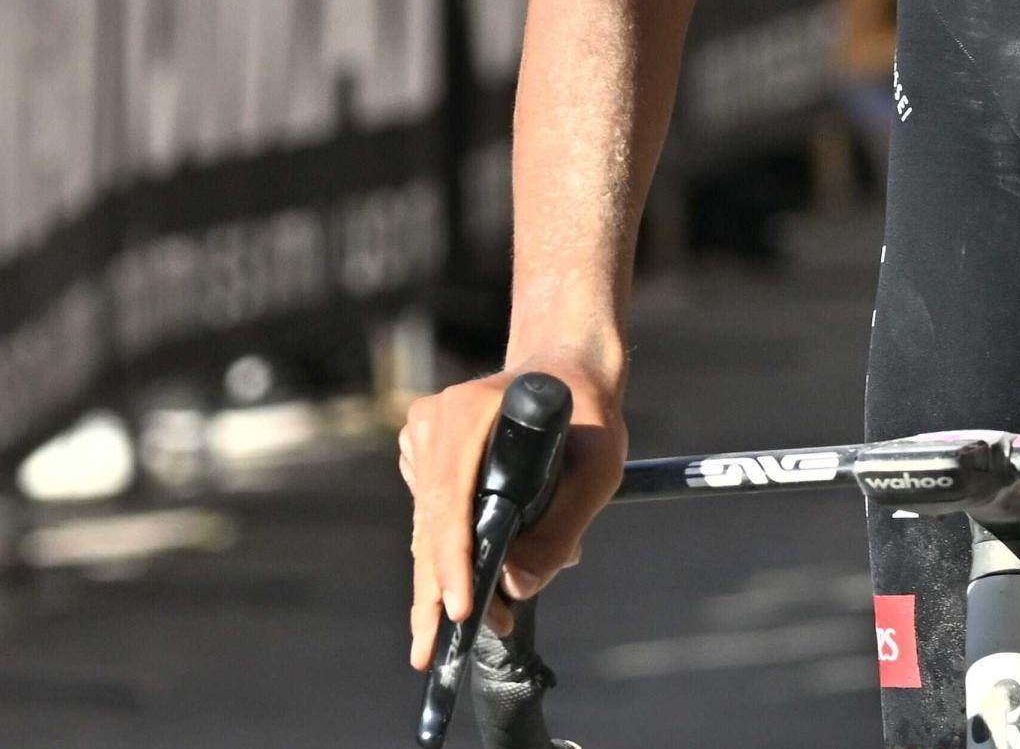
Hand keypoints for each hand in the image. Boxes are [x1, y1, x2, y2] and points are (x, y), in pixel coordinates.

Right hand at [400, 361, 625, 670]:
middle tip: (432, 654)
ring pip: (425, 525)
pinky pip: (429, 514)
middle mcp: (434, 421)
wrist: (566, 366)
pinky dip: (443, 553)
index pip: (451, 501)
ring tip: (451, 633)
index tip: (461, 609)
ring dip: (440, 580)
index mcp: (469, 412)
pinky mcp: (421, 450)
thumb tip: (517, 586)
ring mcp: (422, 434)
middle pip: (429, 523)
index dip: (453, 561)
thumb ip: (563, 526)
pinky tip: (459, 587)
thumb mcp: (598, 466)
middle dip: (436, 592)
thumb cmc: (588, 410)